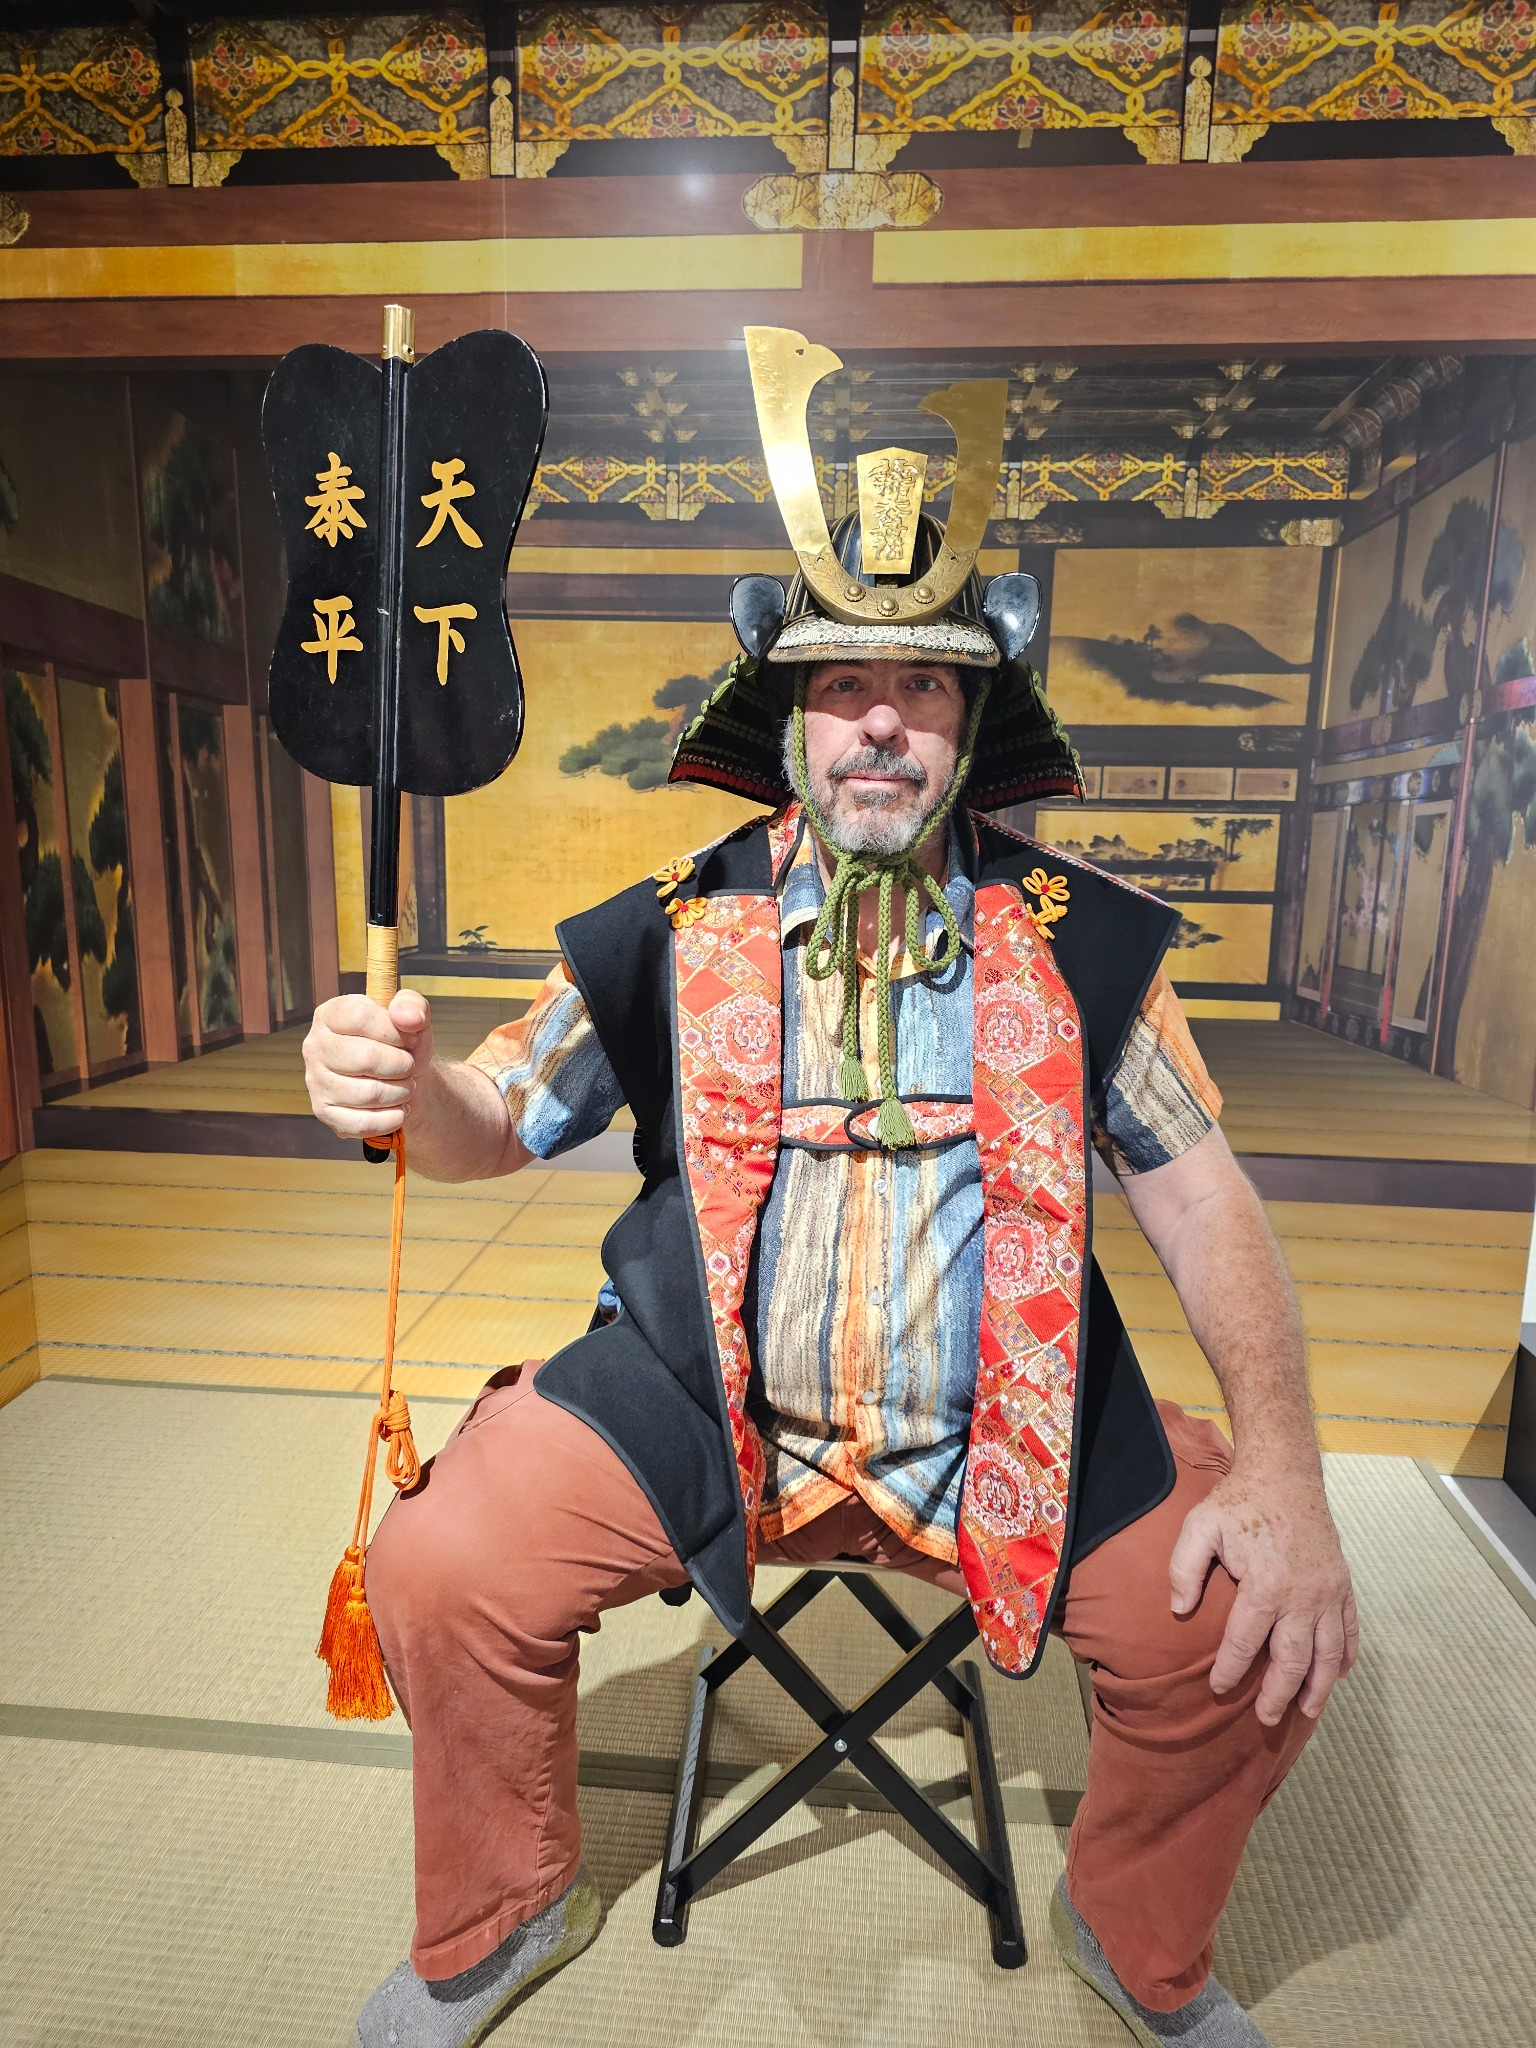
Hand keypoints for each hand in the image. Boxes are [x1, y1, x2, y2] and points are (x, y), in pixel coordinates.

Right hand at [303, 991, 433, 1142]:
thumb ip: (413, 1006)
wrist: (401, 1080)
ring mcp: (316, 1082)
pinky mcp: (324, 1112)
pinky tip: (398, 1108)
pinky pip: (363, 1123)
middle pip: (366, 1058)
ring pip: (368, 1093)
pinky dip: (391, 1118)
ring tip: (405, 1086)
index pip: (360, 1017)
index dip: (395, 1031)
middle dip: (401, 1065)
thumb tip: (407, 1016)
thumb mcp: (413, 1018)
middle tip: (409, 1066)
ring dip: (400, 1092)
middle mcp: (315, 1046)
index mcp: (331, 1015)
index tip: (410, 1038)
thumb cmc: (402, 1045)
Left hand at [1170, 1464, 1358, 1726]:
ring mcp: (1328, 1592)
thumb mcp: (1200, 1526)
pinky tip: (1337, 1675)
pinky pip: (1350, 1629)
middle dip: (1278, 1693)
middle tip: (1266, 1719)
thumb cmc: (1239, 1501)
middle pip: (1293, 1659)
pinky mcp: (1342, 1584)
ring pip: (1328, 1653)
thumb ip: (1185, 1568)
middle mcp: (1302, 1597)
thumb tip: (1179, 1611)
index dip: (1230, 1670)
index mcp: (1265, 1586)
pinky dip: (1345, 1655)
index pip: (1245, 1643)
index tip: (1217, 1688)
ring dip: (1318, 1686)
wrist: (1285, 1473)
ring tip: (1306, 1711)